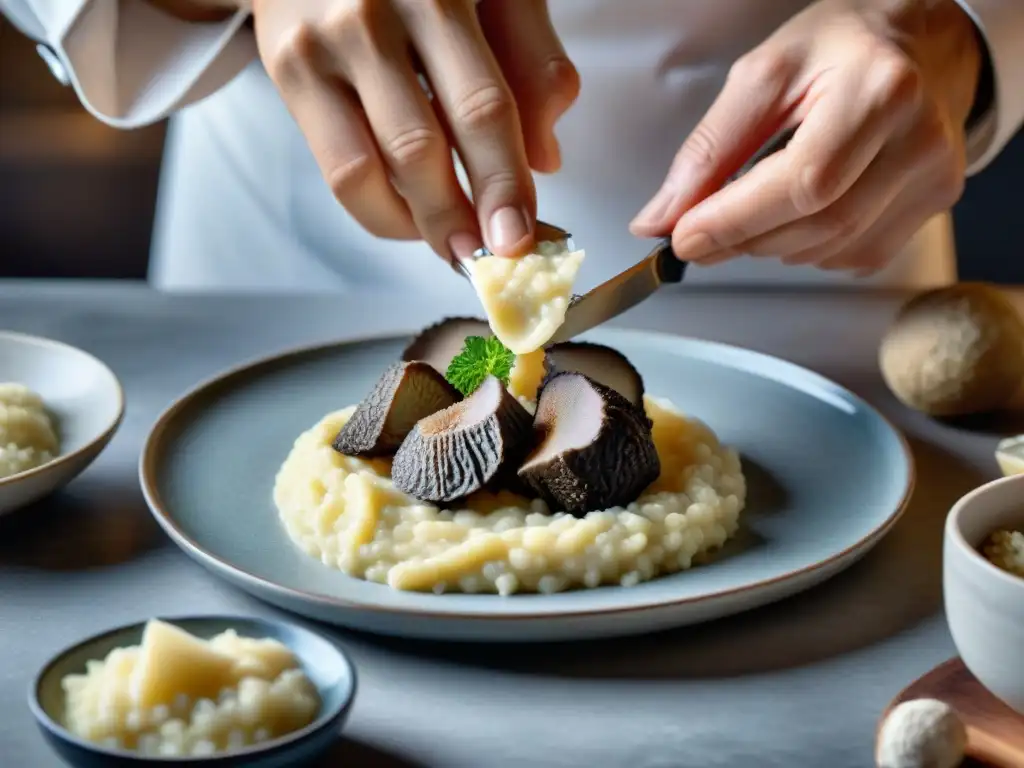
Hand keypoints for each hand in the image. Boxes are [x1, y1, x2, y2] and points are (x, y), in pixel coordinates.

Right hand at [252, 0, 578, 265]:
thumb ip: (531, 61)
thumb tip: (545, 158)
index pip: (482, 106)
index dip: (503, 183)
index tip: (519, 238)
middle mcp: (374, 14)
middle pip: (420, 147)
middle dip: (459, 219)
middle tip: (487, 258)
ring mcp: (323, 43)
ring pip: (368, 168)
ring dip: (416, 224)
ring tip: (452, 244)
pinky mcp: (287, 67)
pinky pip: (336, 165)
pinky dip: (379, 207)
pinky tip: (412, 213)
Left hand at [630, 0, 981, 275]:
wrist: (918, 41)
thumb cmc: (841, 47)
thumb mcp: (762, 74)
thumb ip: (709, 148)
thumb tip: (662, 217)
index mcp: (877, 89)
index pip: (802, 182)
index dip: (736, 220)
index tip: (683, 236)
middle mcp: (917, 137)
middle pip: (819, 224)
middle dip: (744, 239)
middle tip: (699, 234)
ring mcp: (932, 176)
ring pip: (833, 249)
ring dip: (772, 246)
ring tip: (747, 216)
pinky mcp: (933, 202)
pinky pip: (857, 254)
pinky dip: (810, 249)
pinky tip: (794, 219)